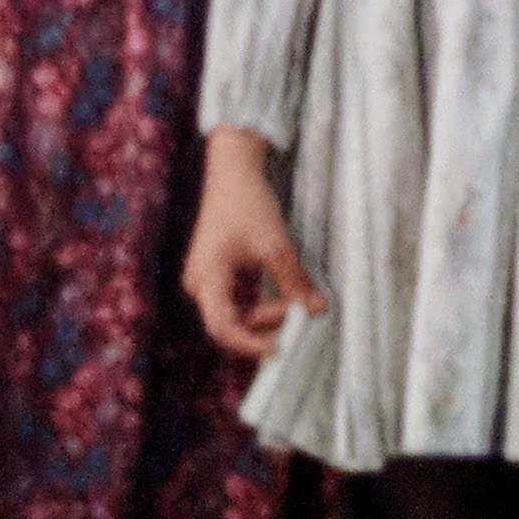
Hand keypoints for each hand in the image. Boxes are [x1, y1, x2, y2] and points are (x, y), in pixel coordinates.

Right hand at [181, 129, 327, 359]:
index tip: (281, 347)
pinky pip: (238, 299)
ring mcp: (207, 279)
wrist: (233, 172)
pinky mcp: (217, 273)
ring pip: (237, 312)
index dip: (251, 342)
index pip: (223, 327)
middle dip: (265, 326)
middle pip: (230, 323)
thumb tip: (317, 310)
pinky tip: (285, 299)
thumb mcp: (275, 244)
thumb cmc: (247, 203)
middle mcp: (200, 284)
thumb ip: (294, 280)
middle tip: (300, 320)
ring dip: (267, 314)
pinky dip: (261, 303)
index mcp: (207, 279)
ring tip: (297, 304)